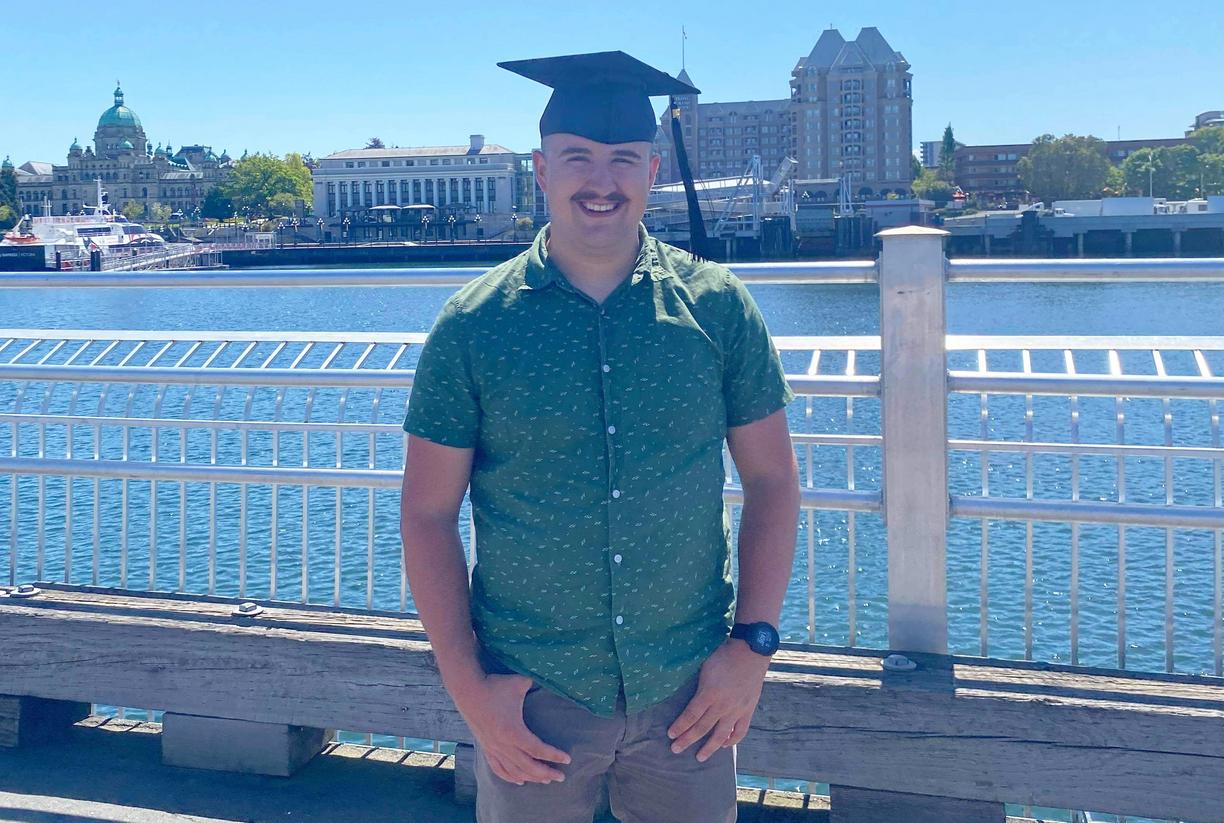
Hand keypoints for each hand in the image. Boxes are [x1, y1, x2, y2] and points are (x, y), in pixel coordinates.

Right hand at [454, 673, 570, 785]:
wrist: (467, 690)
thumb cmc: (495, 686)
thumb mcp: (520, 683)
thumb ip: (537, 685)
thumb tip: (551, 680)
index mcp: (513, 731)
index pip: (538, 750)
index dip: (554, 756)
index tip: (567, 759)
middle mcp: (503, 744)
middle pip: (528, 766)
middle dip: (546, 773)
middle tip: (561, 776)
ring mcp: (493, 748)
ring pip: (514, 771)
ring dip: (531, 777)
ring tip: (546, 780)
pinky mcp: (486, 748)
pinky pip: (498, 769)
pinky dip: (510, 777)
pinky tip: (520, 781)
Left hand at [667, 639, 770, 761]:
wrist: (750, 652)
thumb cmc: (723, 656)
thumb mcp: (704, 668)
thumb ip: (698, 686)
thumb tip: (687, 698)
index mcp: (709, 693)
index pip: (691, 715)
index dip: (679, 726)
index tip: (670, 734)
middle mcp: (722, 705)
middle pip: (702, 728)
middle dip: (687, 740)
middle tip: (675, 749)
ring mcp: (736, 710)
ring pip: (721, 735)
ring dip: (709, 748)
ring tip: (699, 757)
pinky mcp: (748, 710)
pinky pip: (740, 731)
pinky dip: (732, 740)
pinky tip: (724, 745)